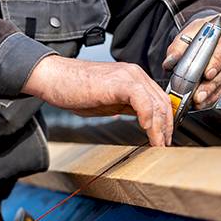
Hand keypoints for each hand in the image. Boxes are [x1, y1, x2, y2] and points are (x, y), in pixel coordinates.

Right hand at [23, 55, 172, 146]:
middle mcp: (135, 74)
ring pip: (156, 103)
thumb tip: (143, 120)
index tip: (163, 138)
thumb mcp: (108, 102)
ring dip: (159, 127)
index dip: (165, 121)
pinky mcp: (120, 82)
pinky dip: (148, 118)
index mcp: (133, 78)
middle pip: (163, 102)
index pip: (160, 99)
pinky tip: (146, 130)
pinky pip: (143, 101)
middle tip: (164, 146)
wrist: (55, 79)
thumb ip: (127, 107)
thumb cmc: (75, 90)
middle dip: (166, 127)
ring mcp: (129, 76)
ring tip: (157, 144)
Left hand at [163, 12, 220, 108]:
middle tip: (199, 96)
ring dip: (219, 93)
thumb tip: (169, 62)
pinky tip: (215, 98)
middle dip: (214, 84)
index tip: (206, 75)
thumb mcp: (191, 33)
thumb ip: (179, 47)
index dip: (218, 61)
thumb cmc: (207, 33)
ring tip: (203, 101)